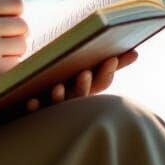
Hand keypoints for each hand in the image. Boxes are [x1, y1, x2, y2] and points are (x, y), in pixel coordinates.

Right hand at [0, 0, 28, 97]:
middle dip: (16, 35)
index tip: (8, 23)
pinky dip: (9, 68)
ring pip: (22, 45)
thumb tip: (26, 16)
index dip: (15, 14)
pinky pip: (18, 64)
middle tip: (3, 43)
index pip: (17, 3)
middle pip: (23, 25)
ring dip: (13, 52)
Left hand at [24, 48, 138, 112]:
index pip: (100, 83)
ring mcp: (53, 107)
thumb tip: (135, 52)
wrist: (29, 100)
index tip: (111, 58)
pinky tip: (31, 100)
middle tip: (85, 73)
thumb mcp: (82, 69)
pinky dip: (34, 107)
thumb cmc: (62, 82)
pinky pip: (34, 113)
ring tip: (58, 87)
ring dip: (59, 97)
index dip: (106, 72)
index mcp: (84, 88)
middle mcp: (71, 100)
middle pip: (81, 96)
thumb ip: (106, 63)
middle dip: (84, 86)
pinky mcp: (34, 112)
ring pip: (59, 105)